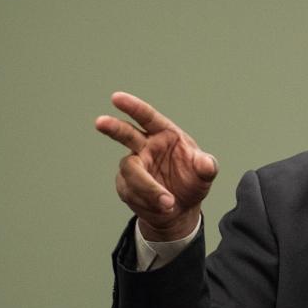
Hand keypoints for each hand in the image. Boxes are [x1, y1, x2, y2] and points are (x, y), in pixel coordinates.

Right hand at [96, 91, 217, 240]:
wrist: (181, 209)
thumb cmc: (192, 182)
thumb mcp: (205, 174)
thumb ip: (206, 167)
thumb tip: (206, 164)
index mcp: (164, 134)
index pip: (147, 117)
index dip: (133, 107)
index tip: (117, 98)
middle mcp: (145, 147)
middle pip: (125, 133)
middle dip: (113, 127)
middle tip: (100, 122)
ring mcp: (134, 166)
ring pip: (131, 170)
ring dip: (147, 187)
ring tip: (168, 203)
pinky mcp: (126, 185)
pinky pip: (131, 191)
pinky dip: (147, 202)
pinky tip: (160, 208)